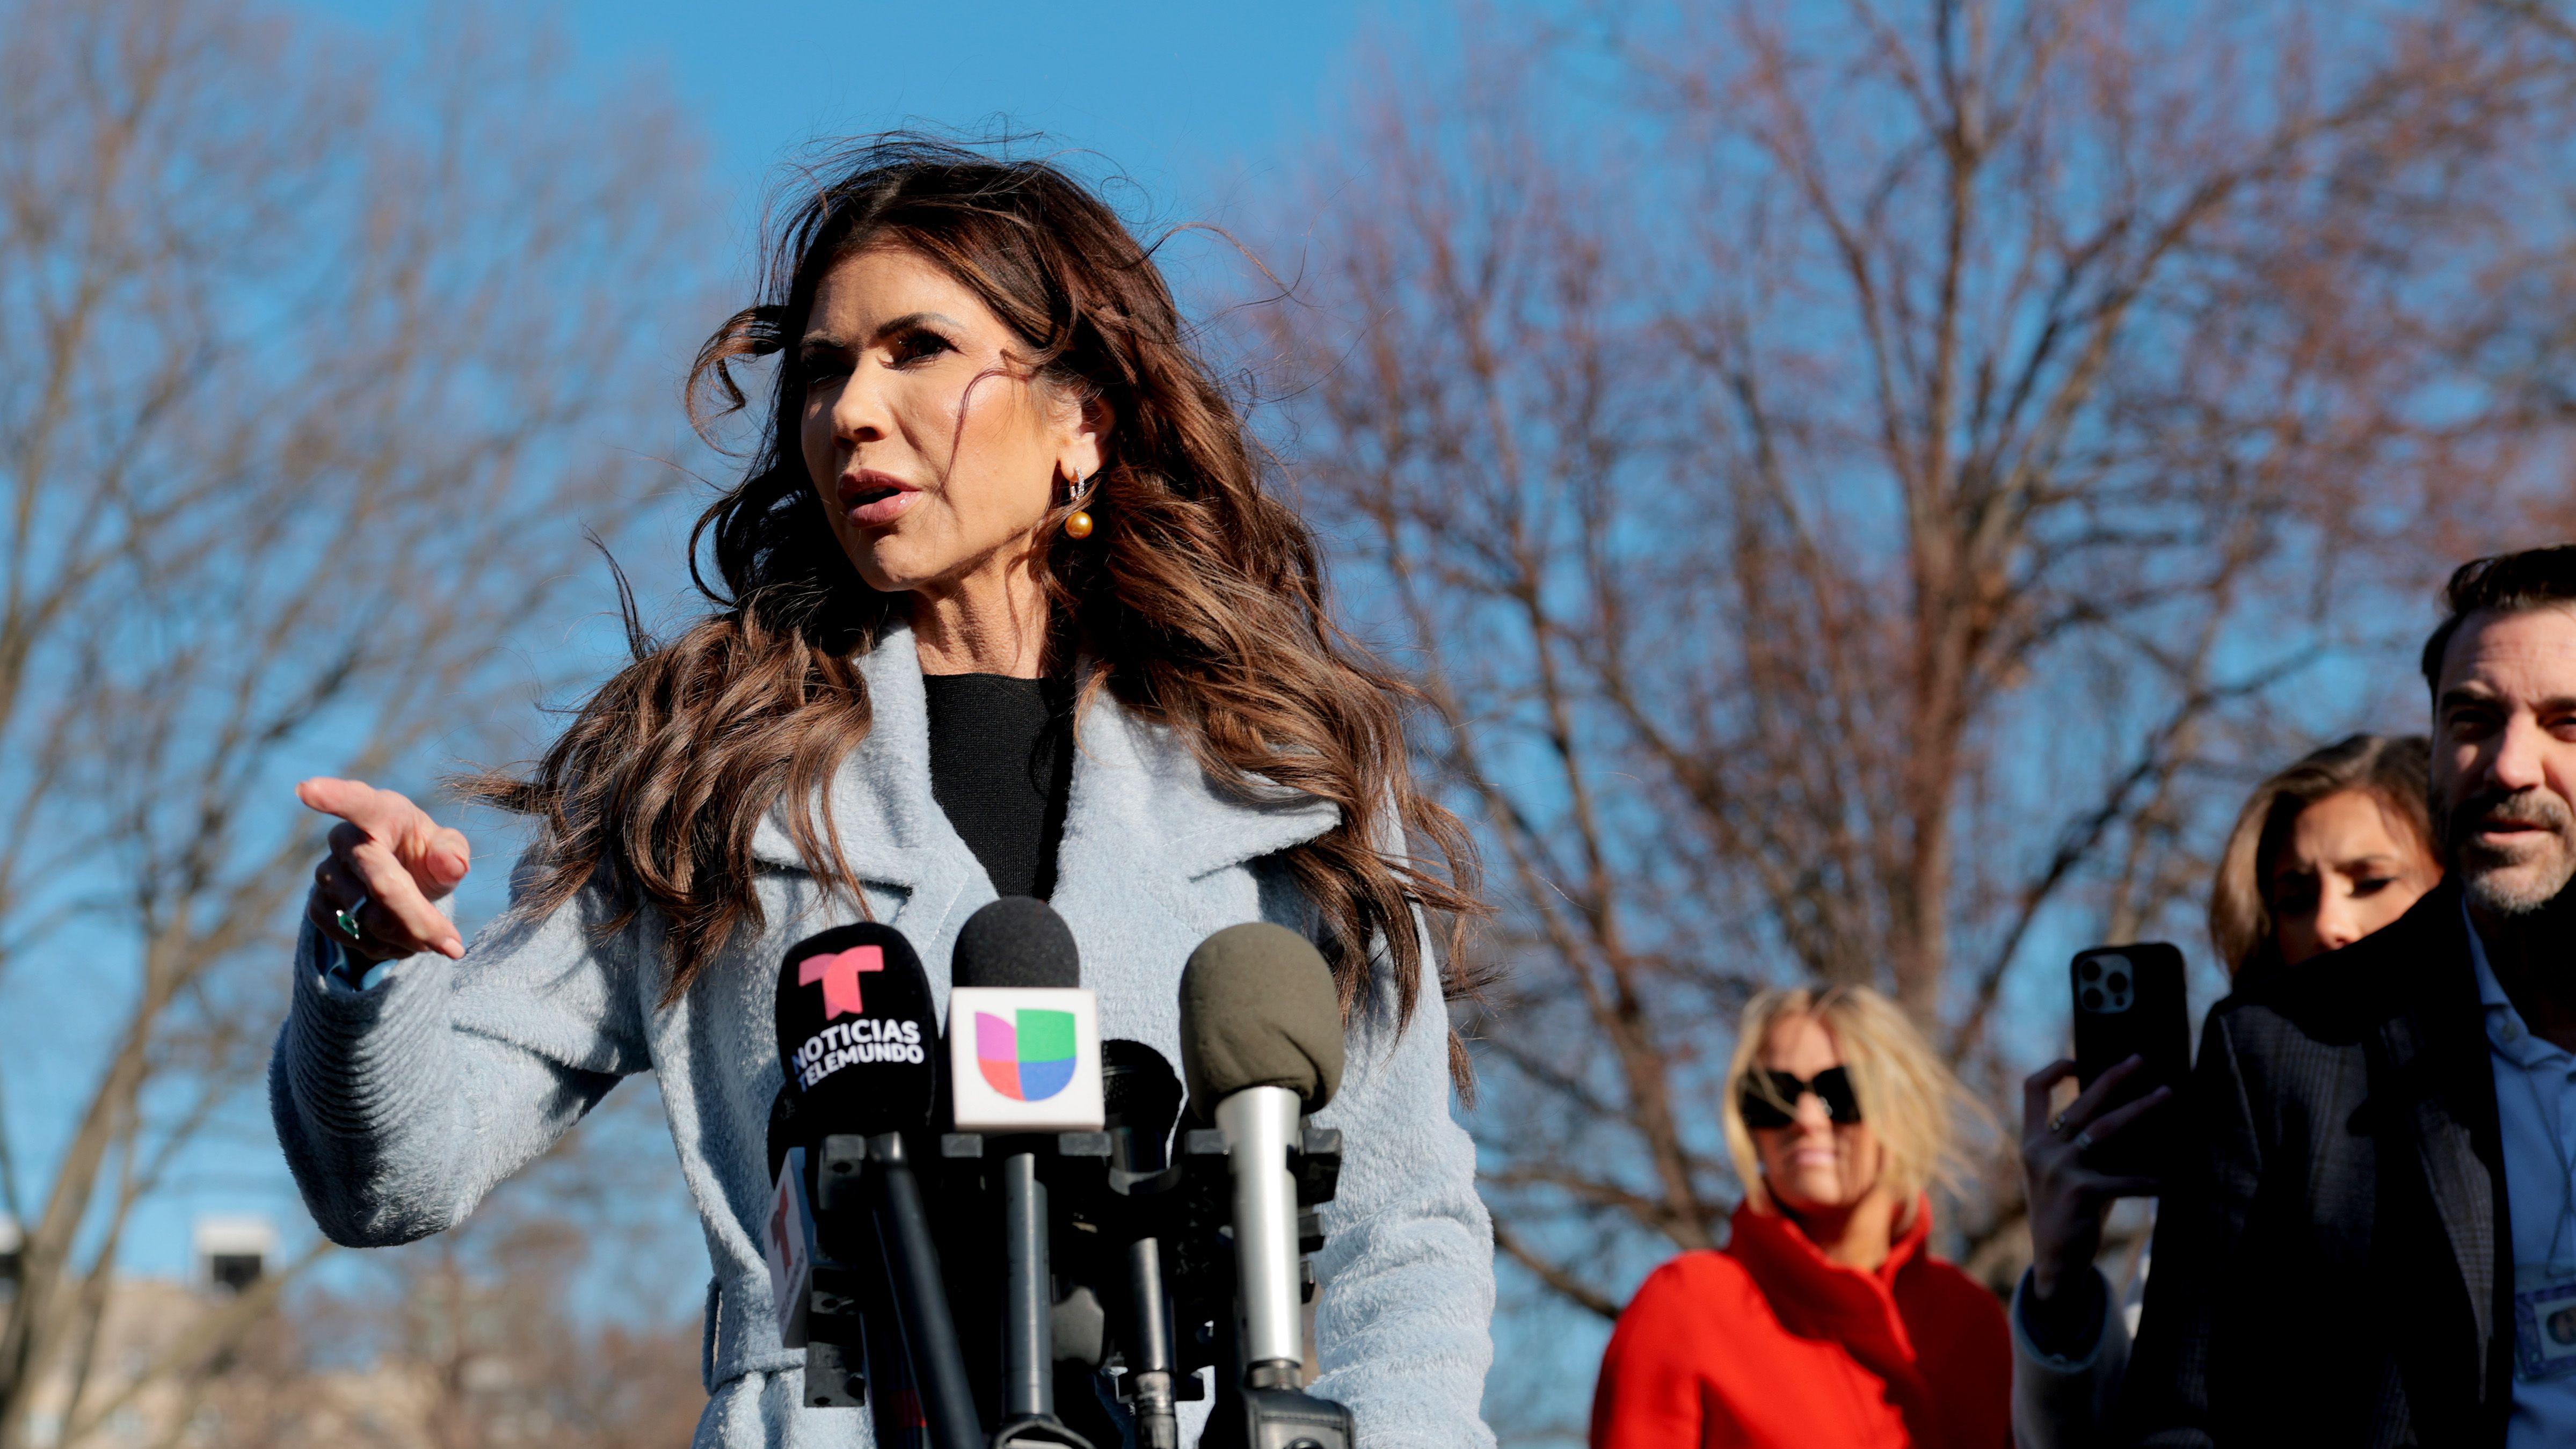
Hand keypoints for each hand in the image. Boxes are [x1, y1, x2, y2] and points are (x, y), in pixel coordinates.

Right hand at [298, 777, 469, 961]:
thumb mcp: (446, 848)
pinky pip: (355, 939)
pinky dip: (387, 949)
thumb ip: (452, 852)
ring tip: (428, 934)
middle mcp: (345, 840)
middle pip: (380, 883)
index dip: (332, 795)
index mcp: (380, 812)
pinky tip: (400, 938)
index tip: (307, 790)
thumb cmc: (422, 854)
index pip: (355, 801)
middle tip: (453, 946)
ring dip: (407, 937)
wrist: (397, 883)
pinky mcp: (317, 906)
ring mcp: (326, 874)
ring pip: (369, 919)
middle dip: (419, 918)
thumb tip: (451, 864)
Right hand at [2021, 1056, 2167, 1302]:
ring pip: (2105, 1128)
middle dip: (2114, 1077)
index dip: (2054, 1070)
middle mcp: (2041, 1151)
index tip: (2080, 1061)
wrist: (2055, 1262)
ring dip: (2141, 1109)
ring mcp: (2058, 1170)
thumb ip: (2084, 1145)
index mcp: (2032, 1142)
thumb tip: (2130, 1111)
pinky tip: (2166, 1182)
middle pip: (2081, 1101)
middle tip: (2142, 1059)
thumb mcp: (2068, 1172)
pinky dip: (2148, 1180)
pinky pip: (2123, 1179)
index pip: (2032, 1091)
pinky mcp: (2079, 1192)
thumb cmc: (2069, 1212)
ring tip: (2167, 1095)